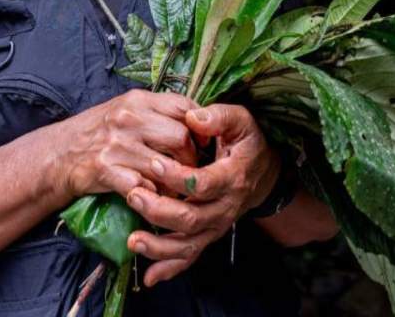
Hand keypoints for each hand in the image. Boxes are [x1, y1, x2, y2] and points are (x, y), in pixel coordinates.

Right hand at [57, 89, 199, 201]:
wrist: (58, 153)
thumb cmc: (100, 132)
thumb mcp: (127, 110)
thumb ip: (158, 112)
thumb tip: (198, 121)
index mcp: (137, 100)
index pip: (183, 107)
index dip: (201, 127)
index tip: (204, 143)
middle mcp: (128, 118)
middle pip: (180, 137)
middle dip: (191, 158)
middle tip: (191, 171)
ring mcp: (116, 144)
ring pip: (165, 166)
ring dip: (175, 183)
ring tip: (176, 188)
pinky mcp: (106, 170)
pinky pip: (143, 187)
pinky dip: (153, 195)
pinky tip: (153, 196)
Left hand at [123, 104, 280, 286]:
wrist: (262, 171)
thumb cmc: (246, 142)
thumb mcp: (241, 121)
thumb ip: (218, 116)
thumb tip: (194, 117)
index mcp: (233, 177)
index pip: (204, 183)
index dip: (178, 177)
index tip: (154, 163)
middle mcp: (226, 206)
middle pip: (192, 218)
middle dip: (160, 210)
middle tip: (133, 196)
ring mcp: (217, 225)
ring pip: (189, 244)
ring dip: (159, 246)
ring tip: (133, 240)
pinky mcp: (208, 235)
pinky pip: (190, 257)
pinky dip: (169, 268)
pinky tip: (149, 277)